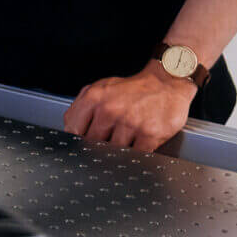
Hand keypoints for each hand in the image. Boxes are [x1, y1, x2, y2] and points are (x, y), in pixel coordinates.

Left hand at [62, 62, 194, 151]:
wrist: (166, 82)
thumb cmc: (131, 88)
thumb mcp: (100, 89)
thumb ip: (81, 107)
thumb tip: (70, 130)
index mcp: (94, 98)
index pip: (74, 130)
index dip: (77, 140)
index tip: (82, 144)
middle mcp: (110, 110)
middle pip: (93, 143)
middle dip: (99, 145)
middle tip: (107, 142)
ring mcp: (130, 123)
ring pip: (114, 150)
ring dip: (119, 149)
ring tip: (126, 139)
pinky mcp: (150, 134)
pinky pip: (136, 154)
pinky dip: (136, 153)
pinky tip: (138, 143)